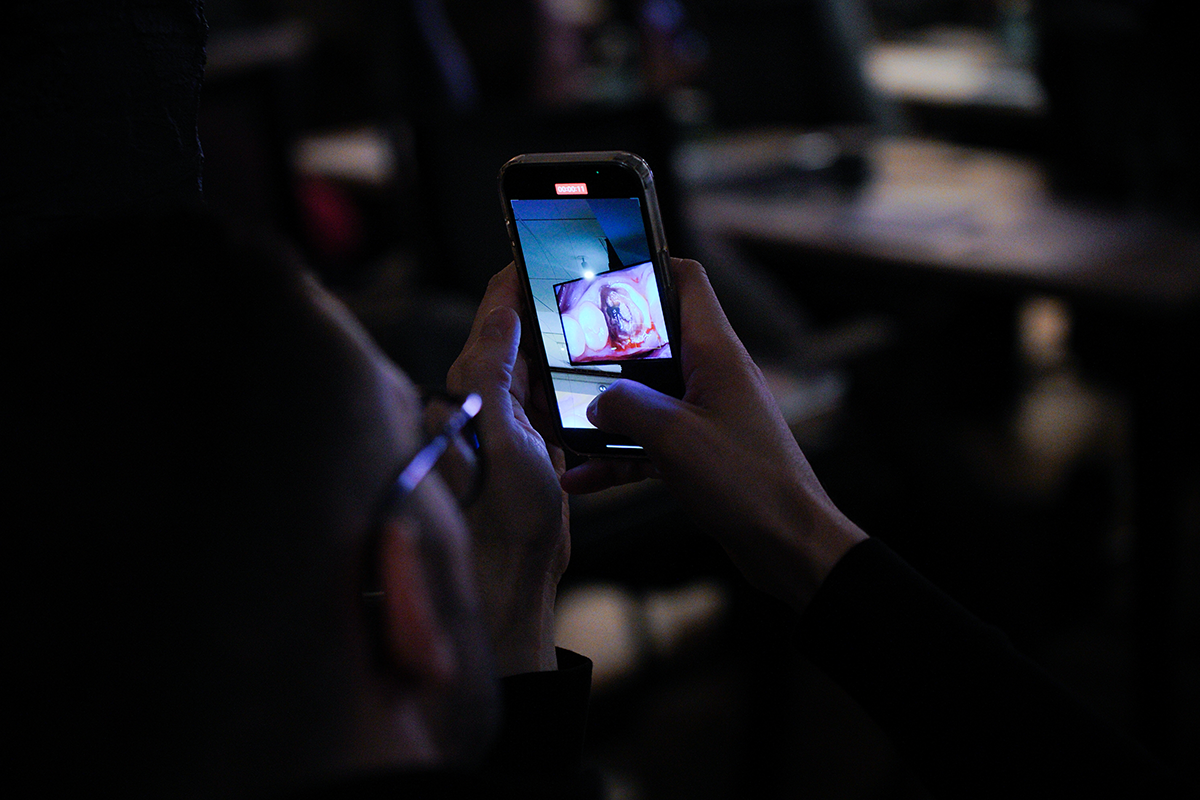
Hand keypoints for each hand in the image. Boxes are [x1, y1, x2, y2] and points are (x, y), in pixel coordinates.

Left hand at [446, 265, 568, 674]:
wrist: (516, 571)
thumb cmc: (503, 512)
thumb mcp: (500, 435)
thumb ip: (492, 372)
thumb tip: (502, 316)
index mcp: (474, 387)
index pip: (495, 316)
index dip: (516, 277)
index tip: (543, 244)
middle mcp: (488, 398)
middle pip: (519, 333)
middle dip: (545, 300)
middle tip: (582, 271)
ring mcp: (513, 421)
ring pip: (540, 362)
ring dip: (562, 336)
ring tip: (597, 308)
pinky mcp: (536, 443)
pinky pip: (555, 395)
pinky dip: (572, 376)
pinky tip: (595, 367)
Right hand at [561, 259, 866, 611]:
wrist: (789, 546)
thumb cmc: (748, 484)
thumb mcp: (674, 438)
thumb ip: (625, 408)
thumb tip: (593, 403)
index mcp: (716, 353)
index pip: (686, 281)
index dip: (647, 264)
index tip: (602, 270)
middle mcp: (713, 375)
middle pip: (653, 340)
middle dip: (606, 348)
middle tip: (561, 351)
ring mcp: (706, 413)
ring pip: (645, 396)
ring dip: (606, 410)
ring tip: (559, 418)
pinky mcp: (700, 451)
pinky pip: (649, 442)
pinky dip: (618, 456)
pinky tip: (581, 478)